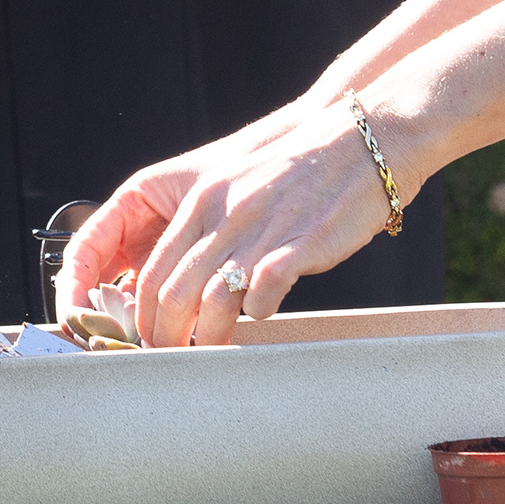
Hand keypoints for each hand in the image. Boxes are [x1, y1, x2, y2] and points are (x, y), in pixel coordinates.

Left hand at [65, 95, 404, 347]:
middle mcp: (223, 215)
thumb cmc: (301, 170)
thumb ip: (211, 227)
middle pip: (171, 292)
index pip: (152, 270)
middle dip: (163, 337)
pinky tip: (261, 320)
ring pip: (211, 302)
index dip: (142, 315)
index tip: (147, 339)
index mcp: (203, 200)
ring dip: (205, 340)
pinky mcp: (299, 246)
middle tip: (170, 362)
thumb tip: (186, 279)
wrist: (361, 141)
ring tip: (208, 359)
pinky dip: (257, 318)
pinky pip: (263, 297)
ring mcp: (260, 231)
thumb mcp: (239, 185)